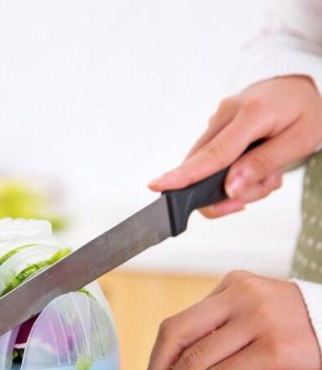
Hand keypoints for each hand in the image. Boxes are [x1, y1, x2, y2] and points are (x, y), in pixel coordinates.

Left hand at [126, 271, 321, 369]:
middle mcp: (239, 296)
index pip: (178, 325)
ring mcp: (256, 320)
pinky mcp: (273, 349)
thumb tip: (170, 369)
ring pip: (194, 361)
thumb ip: (215, 328)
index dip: (155, 359)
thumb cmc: (294, 326)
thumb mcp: (252, 311)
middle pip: (176, 336)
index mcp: (229, 286)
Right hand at [149, 76, 321, 217]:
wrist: (295, 85)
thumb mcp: (301, 139)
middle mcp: (225, 114)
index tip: (160, 186)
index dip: (186, 175)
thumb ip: (264, 164)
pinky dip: (231, 175)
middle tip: (262, 189)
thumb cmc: (303, 110)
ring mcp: (215, 121)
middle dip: (227, 192)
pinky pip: (212, 163)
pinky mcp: (212, 130)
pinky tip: (252, 167)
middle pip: (206, 167)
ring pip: (208, 169)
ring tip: (267, 173)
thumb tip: (230, 188)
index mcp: (251, 113)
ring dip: (235, 183)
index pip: (214, 153)